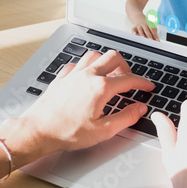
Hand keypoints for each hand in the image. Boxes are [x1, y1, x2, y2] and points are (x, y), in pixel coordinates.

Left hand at [8, 50, 154, 157]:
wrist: (39, 130)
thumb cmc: (67, 132)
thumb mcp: (103, 130)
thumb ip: (126, 117)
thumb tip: (139, 108)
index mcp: (101, 87)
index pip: (129, 79)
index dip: (142, 82)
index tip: (147, 86)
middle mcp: (88, 75)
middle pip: (113, 57)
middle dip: (126, 66)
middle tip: (129, 79)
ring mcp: (73, 74)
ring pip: (94, 55)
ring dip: (105, 62)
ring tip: (110, 74)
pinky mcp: (61, 78)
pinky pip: (77, 63)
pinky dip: (86, 66)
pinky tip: (86, 76)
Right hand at [129, 11, 158, 40]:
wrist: (138, 17)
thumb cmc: (146, 23)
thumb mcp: (151, 25)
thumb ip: (154, 31)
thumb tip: (156, 39)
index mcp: (149, 24)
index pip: (153, 29)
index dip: (155, 35)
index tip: (157, 40)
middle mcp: (144, 24)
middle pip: (147, 30)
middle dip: (149, 35)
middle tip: (151, 40)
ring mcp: (139, 26)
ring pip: (140, 30)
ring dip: (142, 34)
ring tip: (143, 38)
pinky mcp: (135, 27)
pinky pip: (133, 29)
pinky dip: (133, 32)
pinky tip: (135, 34)